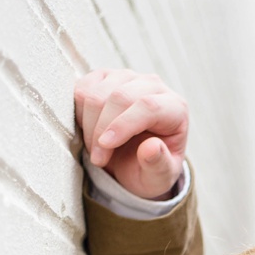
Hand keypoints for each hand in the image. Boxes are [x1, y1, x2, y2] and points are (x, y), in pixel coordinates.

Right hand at [73, 68, 188, 199]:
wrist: (135, 159)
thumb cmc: (150, 167)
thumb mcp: (159, 177)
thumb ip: (159, 165)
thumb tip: (152, 147)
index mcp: (175, 108)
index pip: (148, 106)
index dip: (123, 125)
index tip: (105, 146)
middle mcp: (153, 86)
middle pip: (119, 97)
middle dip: (101, 129)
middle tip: (98, 158)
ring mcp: (126, 77)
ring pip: (96, 93)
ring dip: (88, 125)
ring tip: (95, 149)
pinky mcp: (103, 77)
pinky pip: (81, 89)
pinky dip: (78, 114)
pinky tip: (89, 131)